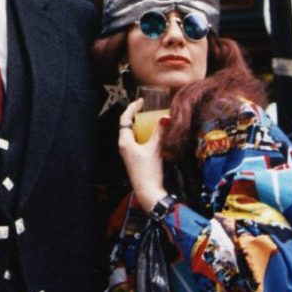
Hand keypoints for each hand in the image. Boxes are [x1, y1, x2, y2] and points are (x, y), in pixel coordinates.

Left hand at [117, 99, 166, 213]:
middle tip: (146, 107)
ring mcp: (128, 152)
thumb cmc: (148, 171)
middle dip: (136, 115)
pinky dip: (142, 133)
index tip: (141, 101)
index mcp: (125, 141)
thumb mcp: (155, 149)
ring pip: (132, 133)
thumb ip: (160, 132)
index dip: (132, 108)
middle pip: (127, 125)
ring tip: (149, 117)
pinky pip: (136, 140)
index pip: (125, 119)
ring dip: (139, 124)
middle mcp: (124, 146)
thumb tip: (167, 116)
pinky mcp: (134, 158)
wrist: (148, 191)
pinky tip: (152, 134)